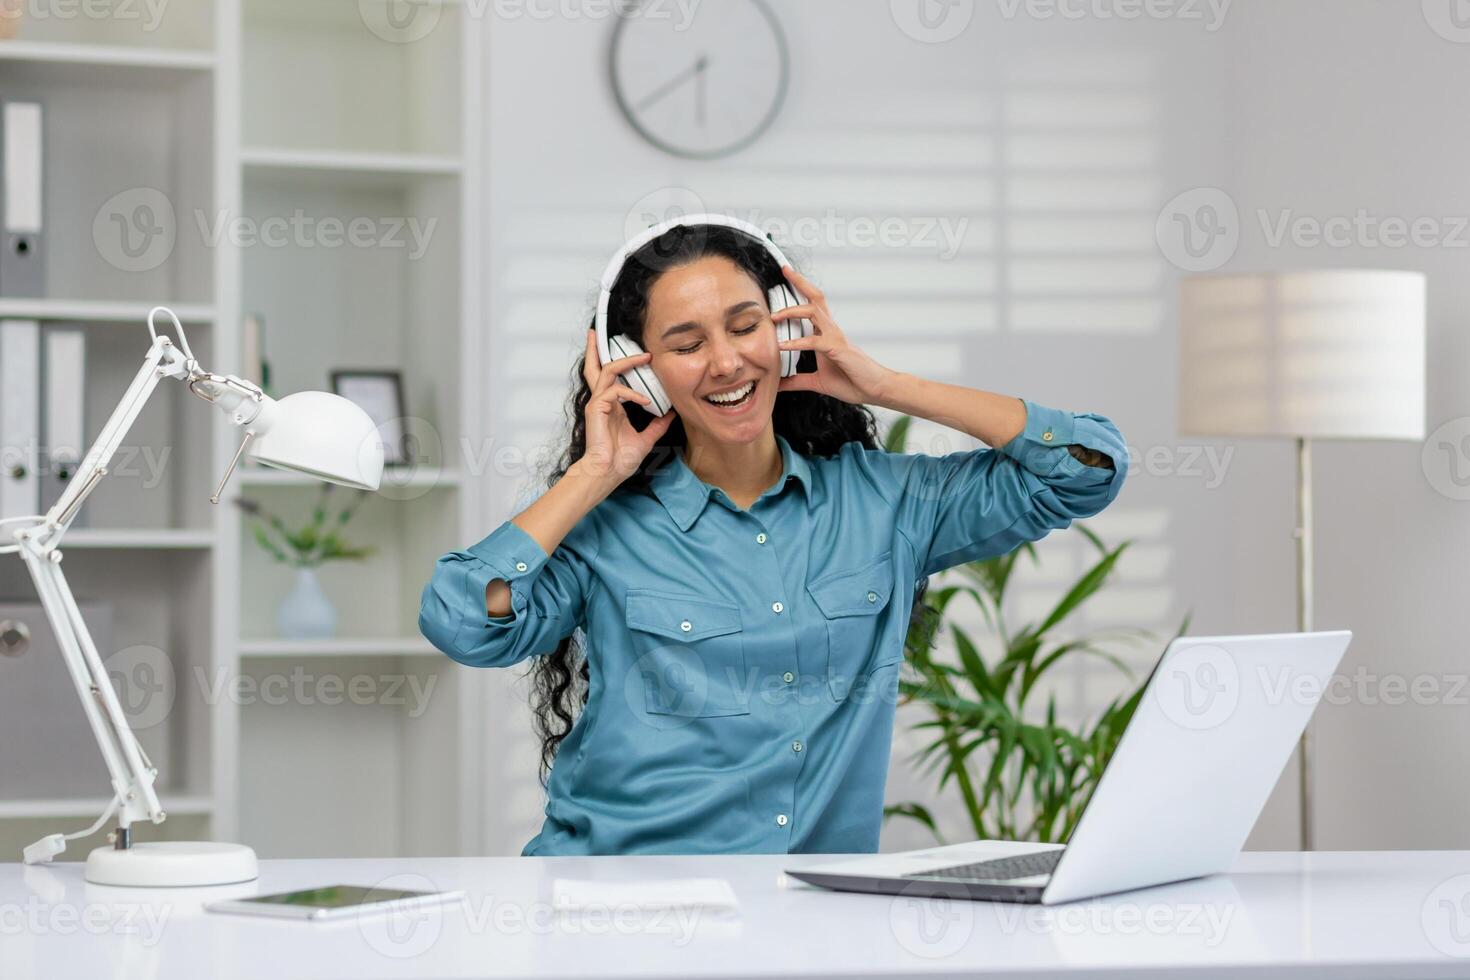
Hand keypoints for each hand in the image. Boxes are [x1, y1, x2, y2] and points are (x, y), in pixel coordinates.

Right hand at [574, 329, 676, 486]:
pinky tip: (644, 401)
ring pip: (608, 371)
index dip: (621, 363)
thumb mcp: (646, 438)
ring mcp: (598, 403)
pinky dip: (631, 393)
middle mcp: (602, 400)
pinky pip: (615, 391)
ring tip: (645, 357)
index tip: (637, 354)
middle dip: (597, 347)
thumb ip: (657, 425)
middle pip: (595, 366)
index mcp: (611, 405)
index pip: (611, 377)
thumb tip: (672, 415)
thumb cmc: (619, 460)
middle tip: (600, 332)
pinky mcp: (596, 409)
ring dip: (626, 361)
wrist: (607, 473)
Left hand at [773, 266, 898, 406]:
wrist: (876, 389)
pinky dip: (797, 343)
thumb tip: (778, 383)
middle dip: (800, 282)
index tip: (787, 275)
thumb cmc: (852, 382)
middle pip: (816, 297)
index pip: (813, 305)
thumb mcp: (818, 382)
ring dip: (792, 311)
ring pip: (814, 312)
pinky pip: (815, 341)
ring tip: (774, 317)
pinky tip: (782, 346)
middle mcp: (832, 330)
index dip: (801, 289)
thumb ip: (797, 380)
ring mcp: (836, 338)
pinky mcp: (838, 350)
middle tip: (784, 270)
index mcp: (827, 334)